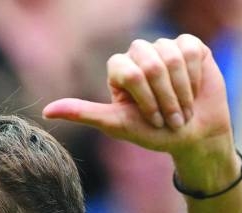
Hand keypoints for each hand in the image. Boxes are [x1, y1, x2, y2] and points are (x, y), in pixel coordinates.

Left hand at [42, 34, 231, 160]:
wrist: (195, 136)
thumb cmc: (155, 133)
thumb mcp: (118, 125)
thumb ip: (85, 114)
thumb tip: (46, 112)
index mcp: (120, 69)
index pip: (130, 73)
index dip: (146, 100)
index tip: (153, 122)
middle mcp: (139, 54)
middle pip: (152, 64)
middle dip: (165, 98)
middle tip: (170, 119)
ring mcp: (165, 48)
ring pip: (172, 58)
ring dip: (182, 92)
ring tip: (183, 109)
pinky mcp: (190, 47)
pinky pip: (190, 52)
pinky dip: (195, 77)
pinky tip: (195, 90)